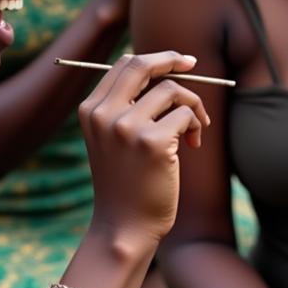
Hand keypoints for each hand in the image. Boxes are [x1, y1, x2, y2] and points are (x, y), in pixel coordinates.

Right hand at [79, 51, 210, 242]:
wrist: (124, 227)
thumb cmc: (126, 183)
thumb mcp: (113, 139)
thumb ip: (126, 106)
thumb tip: (161, 69)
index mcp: (90, 110)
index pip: (124, 64)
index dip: (155, 60)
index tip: (179, 62)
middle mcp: (103, 114)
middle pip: (142, 65)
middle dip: (172, 59)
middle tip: (193, 64)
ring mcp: (125, 127)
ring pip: (172, 90)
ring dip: (192, 105)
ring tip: (193, 130)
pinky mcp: (151, 142)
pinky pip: (185, 114)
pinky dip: (196, 125)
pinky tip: (192, 144)